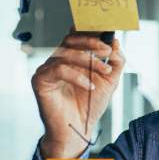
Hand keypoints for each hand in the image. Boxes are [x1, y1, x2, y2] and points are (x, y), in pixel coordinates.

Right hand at [32, 26, 125, 158]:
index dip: (91, 31)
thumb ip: (115, 63)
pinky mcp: (41, 80)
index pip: (79, 36)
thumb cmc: (90, 105)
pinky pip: (58, 70)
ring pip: (66, 54)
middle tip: (107, 50)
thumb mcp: (109, 82)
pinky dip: (77, 76)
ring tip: (104, 72)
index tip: (107, 31)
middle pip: (71, 40)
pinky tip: (90, 85)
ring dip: (89, 61)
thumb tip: (116, 43)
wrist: (79, 128)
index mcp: (73, 58)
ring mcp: (48, 69)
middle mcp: (59, 60)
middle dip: (91, 42)